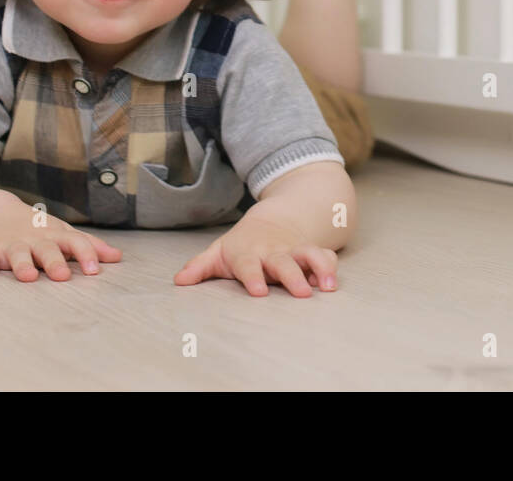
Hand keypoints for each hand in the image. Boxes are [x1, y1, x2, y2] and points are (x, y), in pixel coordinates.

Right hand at [0, 206, 122, 281]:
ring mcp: (11, 243)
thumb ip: (88, 246)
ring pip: (17, 253)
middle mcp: (34, 239)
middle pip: (46, 248)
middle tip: (63, 276)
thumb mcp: (63, 233)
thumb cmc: (36, 230)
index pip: (74, 241)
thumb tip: (117, 257)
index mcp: (55, 236)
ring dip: (22, 264)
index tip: (95, 270)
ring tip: (29, 277)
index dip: (86, 254)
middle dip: (54, 261)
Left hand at [173, 211, 338, 296]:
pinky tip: (333, 284)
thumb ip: (200, 267)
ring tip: (328, 287)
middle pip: (283, 263)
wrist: (274, 219)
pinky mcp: (311, 252)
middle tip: (302, 293)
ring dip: (319, 268)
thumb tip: (179, 281)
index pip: (249, 265)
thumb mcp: (219, 252)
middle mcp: (273, 252)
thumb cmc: (242, 244)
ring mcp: (294, 251)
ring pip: (309, 256)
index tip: (258, 291)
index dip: (253, 277)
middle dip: (292, 277)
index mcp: (248, 253)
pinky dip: (330, 267)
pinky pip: (325, 256)